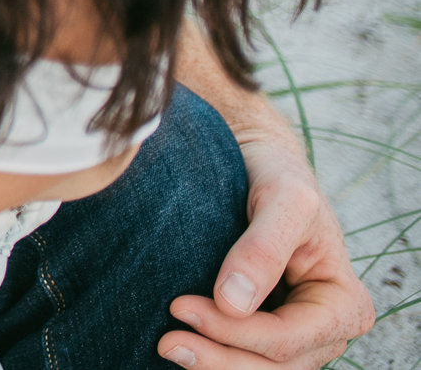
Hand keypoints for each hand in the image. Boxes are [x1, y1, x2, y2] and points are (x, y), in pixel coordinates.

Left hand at [158, 127, 373, 368]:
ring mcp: (298, 336)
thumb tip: (234, 304)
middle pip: (273, 365)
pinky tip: (184, 344)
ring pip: (258, 369)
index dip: (236, 332)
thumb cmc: (278, 177)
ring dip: (213, 364)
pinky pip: (244, 357)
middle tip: (166, 342)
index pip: (288, 338)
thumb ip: (263, 249)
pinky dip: (215, 354)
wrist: (259, 163)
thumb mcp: (283, 200)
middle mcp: (326, 329)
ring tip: (168, 346)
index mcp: (345, 305)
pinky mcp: (266, 331)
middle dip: (220, 359)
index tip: (180, 306)